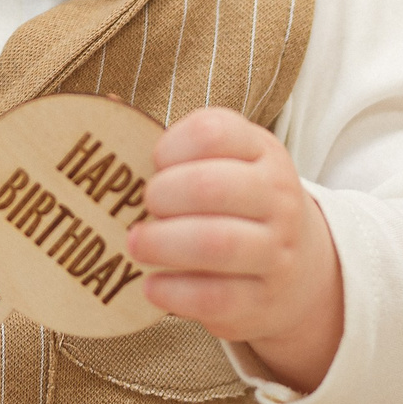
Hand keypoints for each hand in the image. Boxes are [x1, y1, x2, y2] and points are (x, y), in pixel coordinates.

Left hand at [126, 106, 345, 395]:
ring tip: (136, 245)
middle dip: (162, 196)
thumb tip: (104, 104)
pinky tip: (152, 286)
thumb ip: (174, 147)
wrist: (298, 270)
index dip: (171, 145)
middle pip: (211, 187)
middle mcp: (277, 196)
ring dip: (163, 244)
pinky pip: (215, 296)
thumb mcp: (225, 164)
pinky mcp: (263, 300)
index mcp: (261, 151)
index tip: (153, 162)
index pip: (213, 132)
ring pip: (216, 244)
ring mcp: (276, 250)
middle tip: (142, 206)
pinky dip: (174, 292)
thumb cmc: (237, 206)